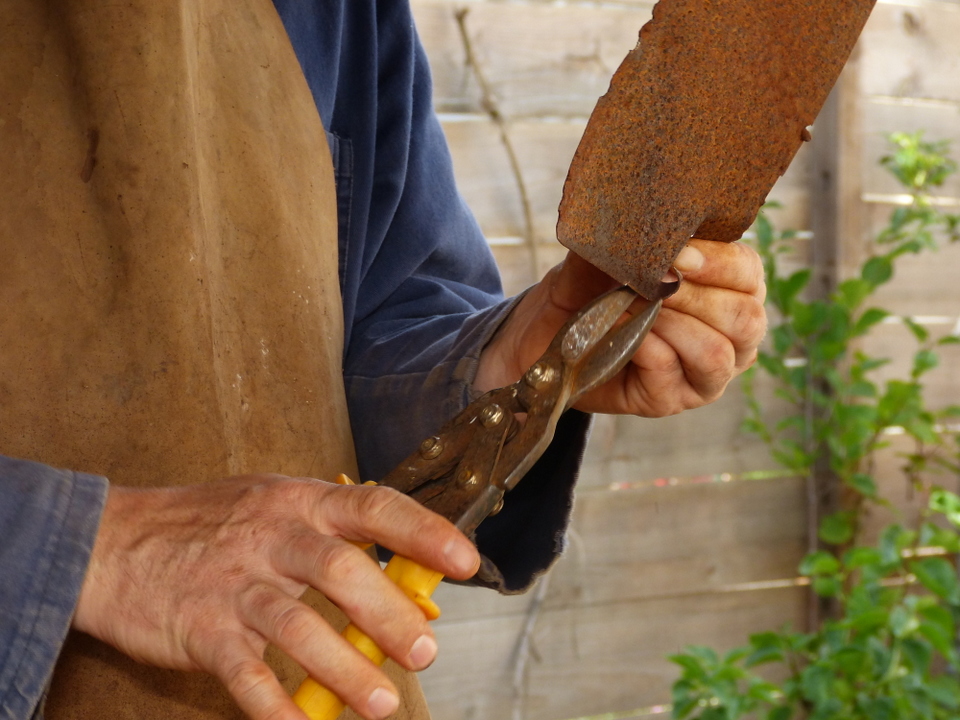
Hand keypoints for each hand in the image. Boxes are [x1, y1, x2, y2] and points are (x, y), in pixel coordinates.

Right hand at [73, 474, 479, 719]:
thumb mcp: (274, 504)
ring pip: (296, 626)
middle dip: (386, 614)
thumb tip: (400, 576)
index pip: (372, 507)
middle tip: (424, 651)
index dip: (423, 532)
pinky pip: (244, 673)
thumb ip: (332, 534)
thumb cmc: (211, 523)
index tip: (466, 561)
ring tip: (382, 703)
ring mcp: (234, 583)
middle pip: (338, 570)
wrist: (113, 540)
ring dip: (344, 668)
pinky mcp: (200, 628)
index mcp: (299, 502)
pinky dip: (276, 705)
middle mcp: (270, 537)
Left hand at [475, 238, 766, 415]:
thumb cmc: (587, 290)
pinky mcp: (669, 401)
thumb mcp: (607, 253)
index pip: (748, 273)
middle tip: (654, 280)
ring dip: (672, 324)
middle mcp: (730, 337)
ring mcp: (703, 376)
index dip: (720, 262)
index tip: (679, 251)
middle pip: (745, 318)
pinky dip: (643, 345)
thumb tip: (642, 211)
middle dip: (697, 295)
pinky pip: (670, 371)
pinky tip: (619, 330)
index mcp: (729, 291)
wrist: (542, 336)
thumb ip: (630, 236)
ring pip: (716, 353)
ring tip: (632, 304)